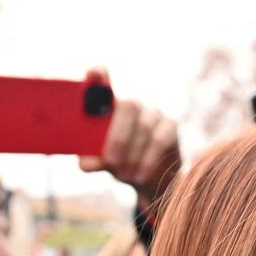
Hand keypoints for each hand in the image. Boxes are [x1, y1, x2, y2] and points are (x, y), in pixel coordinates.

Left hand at [78, 66, 182, 206]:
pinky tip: (139, 176)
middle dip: (118, 136)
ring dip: (132, 154)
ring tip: (124, 175)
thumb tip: (85, 163)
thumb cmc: (121, 163)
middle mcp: (132, 105)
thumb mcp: (103, 162)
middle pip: (128, 106)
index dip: (98, 75)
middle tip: (110, 161)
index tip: (92, 74)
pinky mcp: (170, 127)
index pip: (102, 82)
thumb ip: (94, 159)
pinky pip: (159, 140)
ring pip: (143, 127)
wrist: (149, 181)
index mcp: (109, 107)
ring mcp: (153, 114)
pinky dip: (147, 160)